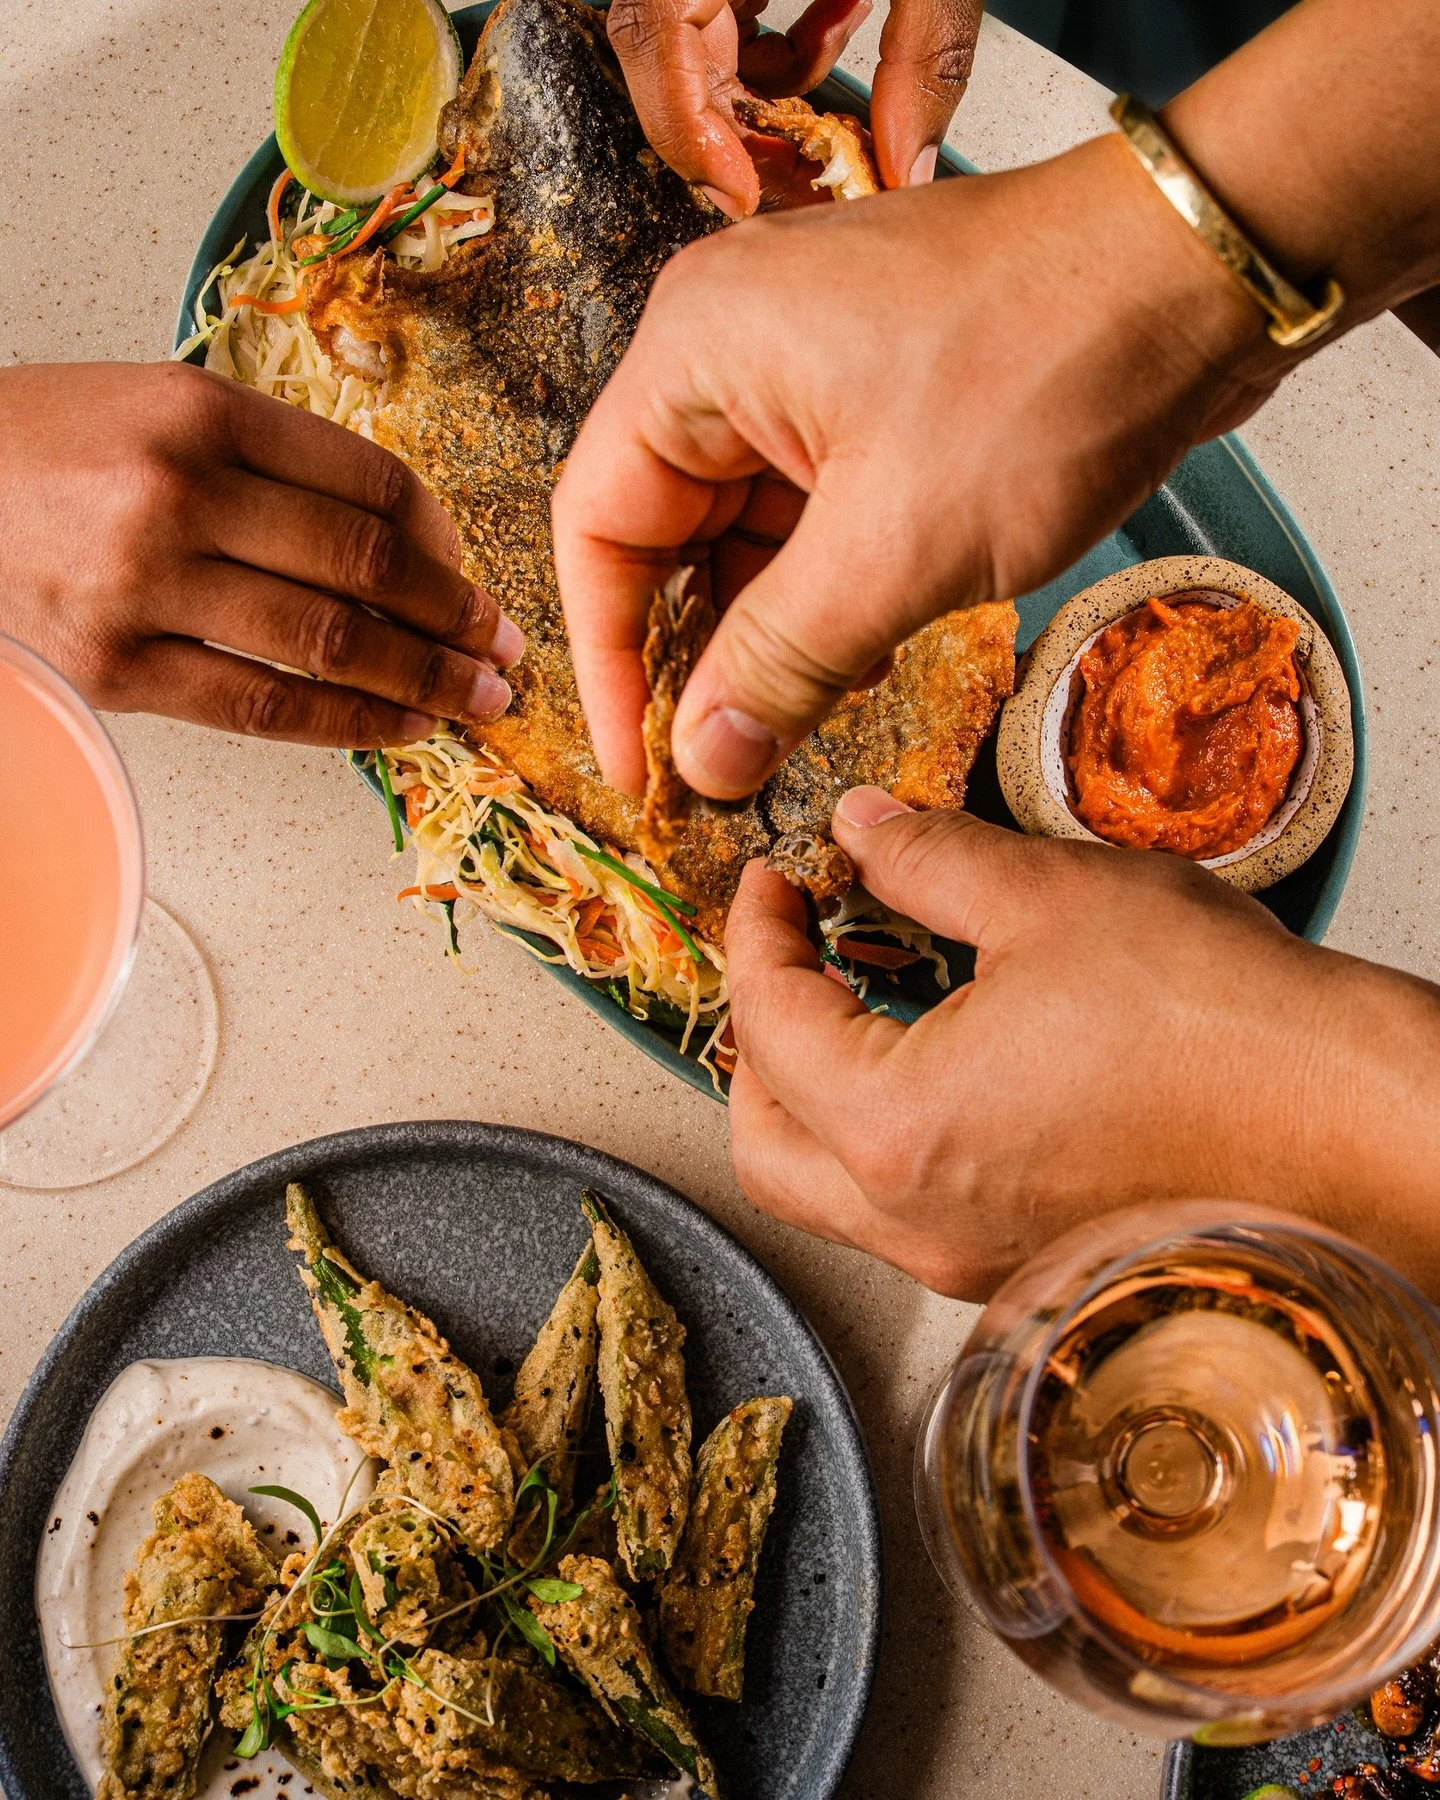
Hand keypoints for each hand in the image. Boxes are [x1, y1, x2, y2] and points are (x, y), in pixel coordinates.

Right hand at [0, 362, 524, 746]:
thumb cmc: (51, 451)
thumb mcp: (160, 409)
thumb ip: (276, 461)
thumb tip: (405, 540)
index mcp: (203, 412)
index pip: (369, 481)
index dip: (445, 538)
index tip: (473, 572)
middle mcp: (181, 492)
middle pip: (365, 565)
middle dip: (455, 616)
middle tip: (504, 647)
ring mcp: (145, 585)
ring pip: (328, 643)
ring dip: (424, 679)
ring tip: (478, 699)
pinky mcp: (118, 668)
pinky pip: (264, 707)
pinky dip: (349, 725)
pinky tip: (400, 729)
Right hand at [555, 132, 1275, 798]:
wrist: (1206, 273)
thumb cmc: (1051, 366)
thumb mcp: (897, 545)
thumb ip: (781, 663)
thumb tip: (701, 761)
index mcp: (697, 352)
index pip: (598, 527)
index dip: (608, 662)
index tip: (638, 769)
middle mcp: (733, 351)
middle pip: (665, 534)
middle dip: (694, 657)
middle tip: (718, 767)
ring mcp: (808, 371)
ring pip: (746, 535)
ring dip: (768, 635)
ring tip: (791, 729)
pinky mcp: (876, 398)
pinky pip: (815, 516)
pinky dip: (827, 595)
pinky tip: (854, 666)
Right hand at [605, 0, 981, 214]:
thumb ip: (926, 50)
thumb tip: (909, 160)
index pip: (653, 36)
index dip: (690, 130)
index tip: (738, 194)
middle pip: (673, 50)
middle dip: (733, 129)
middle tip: (793, 183)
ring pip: (705, 32)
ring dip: (766, 88)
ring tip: (824, 119)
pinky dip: (786, 34)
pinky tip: (838, 31)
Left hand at [724, 788, 1439, 1299]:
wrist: (1350, 1121)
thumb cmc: (1222, 1027)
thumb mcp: (1048, 895)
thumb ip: (924, 857)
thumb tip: (864, 829)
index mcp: (897, 1130)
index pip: (767, 1024)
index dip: (754, 934)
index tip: (774, 885)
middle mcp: (918, 1223)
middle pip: (765, 1143)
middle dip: (759, 1040)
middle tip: (790, 956)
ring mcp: (971, 1260)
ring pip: (832, 1192)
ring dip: (819, 1095)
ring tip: (861, 999)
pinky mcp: (1025, 1268)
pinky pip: (911, 1211)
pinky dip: (892, 1136)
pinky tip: (943, 1060)